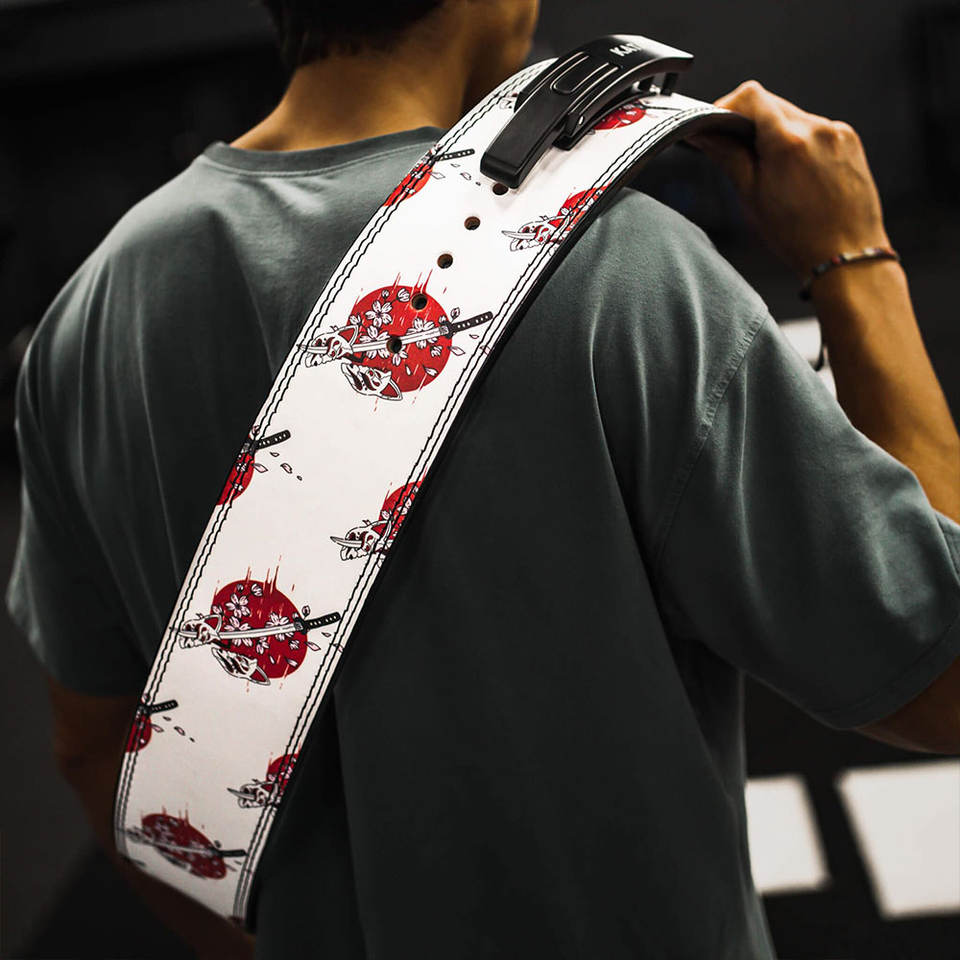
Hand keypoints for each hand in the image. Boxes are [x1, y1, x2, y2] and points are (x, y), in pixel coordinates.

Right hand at [689, 81, 890, 277]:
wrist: (846, 254)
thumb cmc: (799, 235)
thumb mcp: (752, 197)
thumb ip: (728, 156)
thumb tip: (705, 134)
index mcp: (787, 141)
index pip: (750, 96)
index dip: (727, 107)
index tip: (716, 126)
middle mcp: (816, 128)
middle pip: (771, 105)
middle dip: (750, 124)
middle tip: (740, 155)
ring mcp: (837, 132)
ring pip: (793, 117)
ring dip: (775, 135)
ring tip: (774, 174)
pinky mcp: (850, 141)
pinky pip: (815, 129)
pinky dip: (799, 143)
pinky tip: (798, 176)